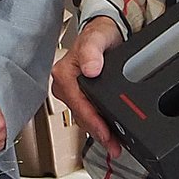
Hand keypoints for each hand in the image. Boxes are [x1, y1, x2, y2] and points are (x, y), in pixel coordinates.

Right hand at [48, 16, 125, 157]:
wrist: (106, 32)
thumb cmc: (99, 34)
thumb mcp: (97, 37)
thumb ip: (91, 50)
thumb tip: (90, 68)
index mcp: (64, 74)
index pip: (78, 104)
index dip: (92, 121)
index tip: (105, 133)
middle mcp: (65, 85)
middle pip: (80, 115)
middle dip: (97, 132)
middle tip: (113, 146)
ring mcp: (73, 92)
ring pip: (84, 118)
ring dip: (98, 132)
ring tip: (114, 144)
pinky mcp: (81, 96)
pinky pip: (88, 115)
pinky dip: (99, 125)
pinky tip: (110, 132)